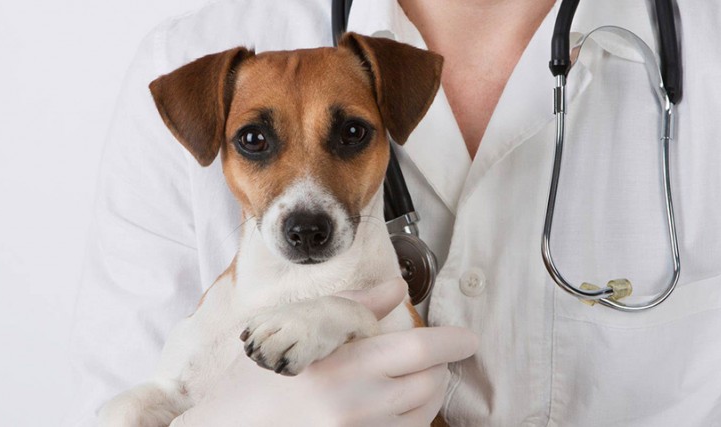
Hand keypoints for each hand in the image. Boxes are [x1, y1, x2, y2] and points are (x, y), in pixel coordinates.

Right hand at [170, 279, 477, 425]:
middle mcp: (355, 409)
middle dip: (439, 368)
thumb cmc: (252, 386)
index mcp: (341, 369)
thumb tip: (396, 288)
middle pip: (430, 385)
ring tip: (410, 381)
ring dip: (427, 394)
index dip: (453, 342)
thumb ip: (352, 309)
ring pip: (422, 415)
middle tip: (433, 357)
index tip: (468, 338)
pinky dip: (409, 420)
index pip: (420, 351)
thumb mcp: (295, 335)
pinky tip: (392, 407)